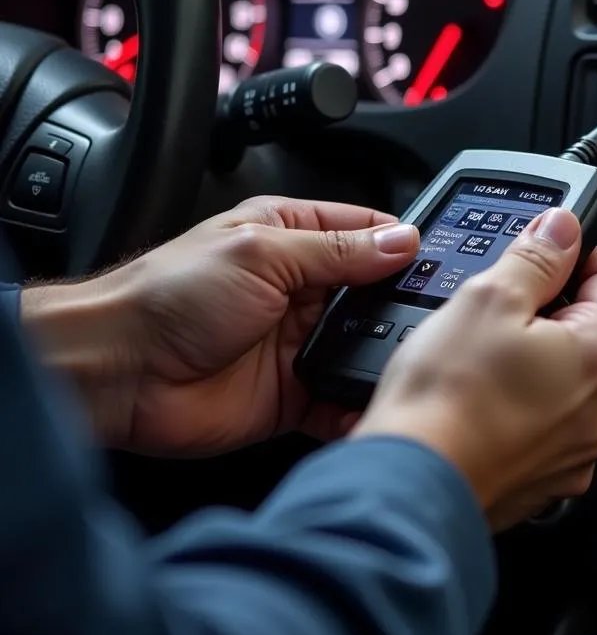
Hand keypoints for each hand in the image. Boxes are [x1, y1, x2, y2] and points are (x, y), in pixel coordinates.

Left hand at [22, 197, 419, 454]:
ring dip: (385, 353)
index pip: (365, 231)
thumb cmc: (168, 297)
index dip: (402, 244)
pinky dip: (360, 403)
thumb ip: (336, 250)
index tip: (441, 260)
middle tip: (438, 317)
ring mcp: (298, 341)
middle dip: (402, 304)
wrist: (117, 373)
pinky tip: (379, 403)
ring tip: (416, 360)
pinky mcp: (293, 392)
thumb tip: (400, 241)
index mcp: (291, 237)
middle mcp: (300, 288)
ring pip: (364, 345)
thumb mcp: (262, 253)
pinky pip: (339, 397)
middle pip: (373, 292)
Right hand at [353, 207, 596, 530]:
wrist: (409, 482)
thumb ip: (536, 256)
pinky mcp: (545, 479)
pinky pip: (542, 423)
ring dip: (533, 360)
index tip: (547, 249)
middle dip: (549, 312)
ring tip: (480, 357)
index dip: (578, 256)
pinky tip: (480, 398)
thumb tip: (563, 228)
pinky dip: (519, 405)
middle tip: (496, 306)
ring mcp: (576, 451)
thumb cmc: (445, 400)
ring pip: (564, 380)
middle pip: (589, 334)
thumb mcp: (488, 298)